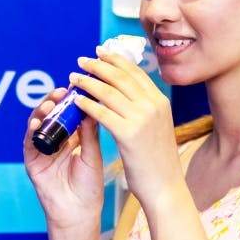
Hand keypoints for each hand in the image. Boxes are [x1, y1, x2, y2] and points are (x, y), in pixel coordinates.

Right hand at [23, 87, 104, 232]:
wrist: (79, 212)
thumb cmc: (89, 187)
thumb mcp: (93, 156)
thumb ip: (89, 134)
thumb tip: (90, 106)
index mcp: (72, 139)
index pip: (69, 113)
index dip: (71, 100)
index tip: (77, 87)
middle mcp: (56, 141)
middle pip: (52, 115)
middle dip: (54, 101)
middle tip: (61, 92)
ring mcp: (42, 150)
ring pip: (38, 124)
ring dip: (42, 112)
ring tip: (50, 104)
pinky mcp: (32, 161)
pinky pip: (29, 141)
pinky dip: (31, 130)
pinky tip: (37, 122)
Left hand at [69, 47, 181, 204]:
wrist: (166, 187)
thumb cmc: (158, 162)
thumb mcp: (157, 127)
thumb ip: (145, 110)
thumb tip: (127, 96)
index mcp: (160, 102)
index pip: (135, 72)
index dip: (116, 60)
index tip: (100, 52)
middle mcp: (153, 105)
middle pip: (120, 76)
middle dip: (98, 65)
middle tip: (82, 60)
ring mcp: (142, 118)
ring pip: (108, 91)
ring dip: (87, 81)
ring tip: (73, 78)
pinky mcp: (128, 134)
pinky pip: (101, 112)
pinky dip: (87, 104)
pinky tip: (76, 101)